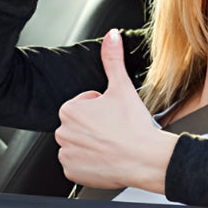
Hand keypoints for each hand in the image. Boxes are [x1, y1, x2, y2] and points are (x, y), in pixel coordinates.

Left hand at [56, 29, 177, 191]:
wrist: (145, 159)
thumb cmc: (133, 126)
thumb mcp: (122, 86)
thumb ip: (113, 58)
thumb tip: (111, 35)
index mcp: (70, 110)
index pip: (83, 104)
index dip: (101, 107)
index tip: (114, 115)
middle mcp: (62, 132)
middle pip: (79, 124)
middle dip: (95, 125)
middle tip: (115, 129)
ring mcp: (66, 154)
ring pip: (79, 143)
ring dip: (91, 143)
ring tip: (112, 143)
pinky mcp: (72, 172)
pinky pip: (78, 164)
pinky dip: (89, 162)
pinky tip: (106, 158)